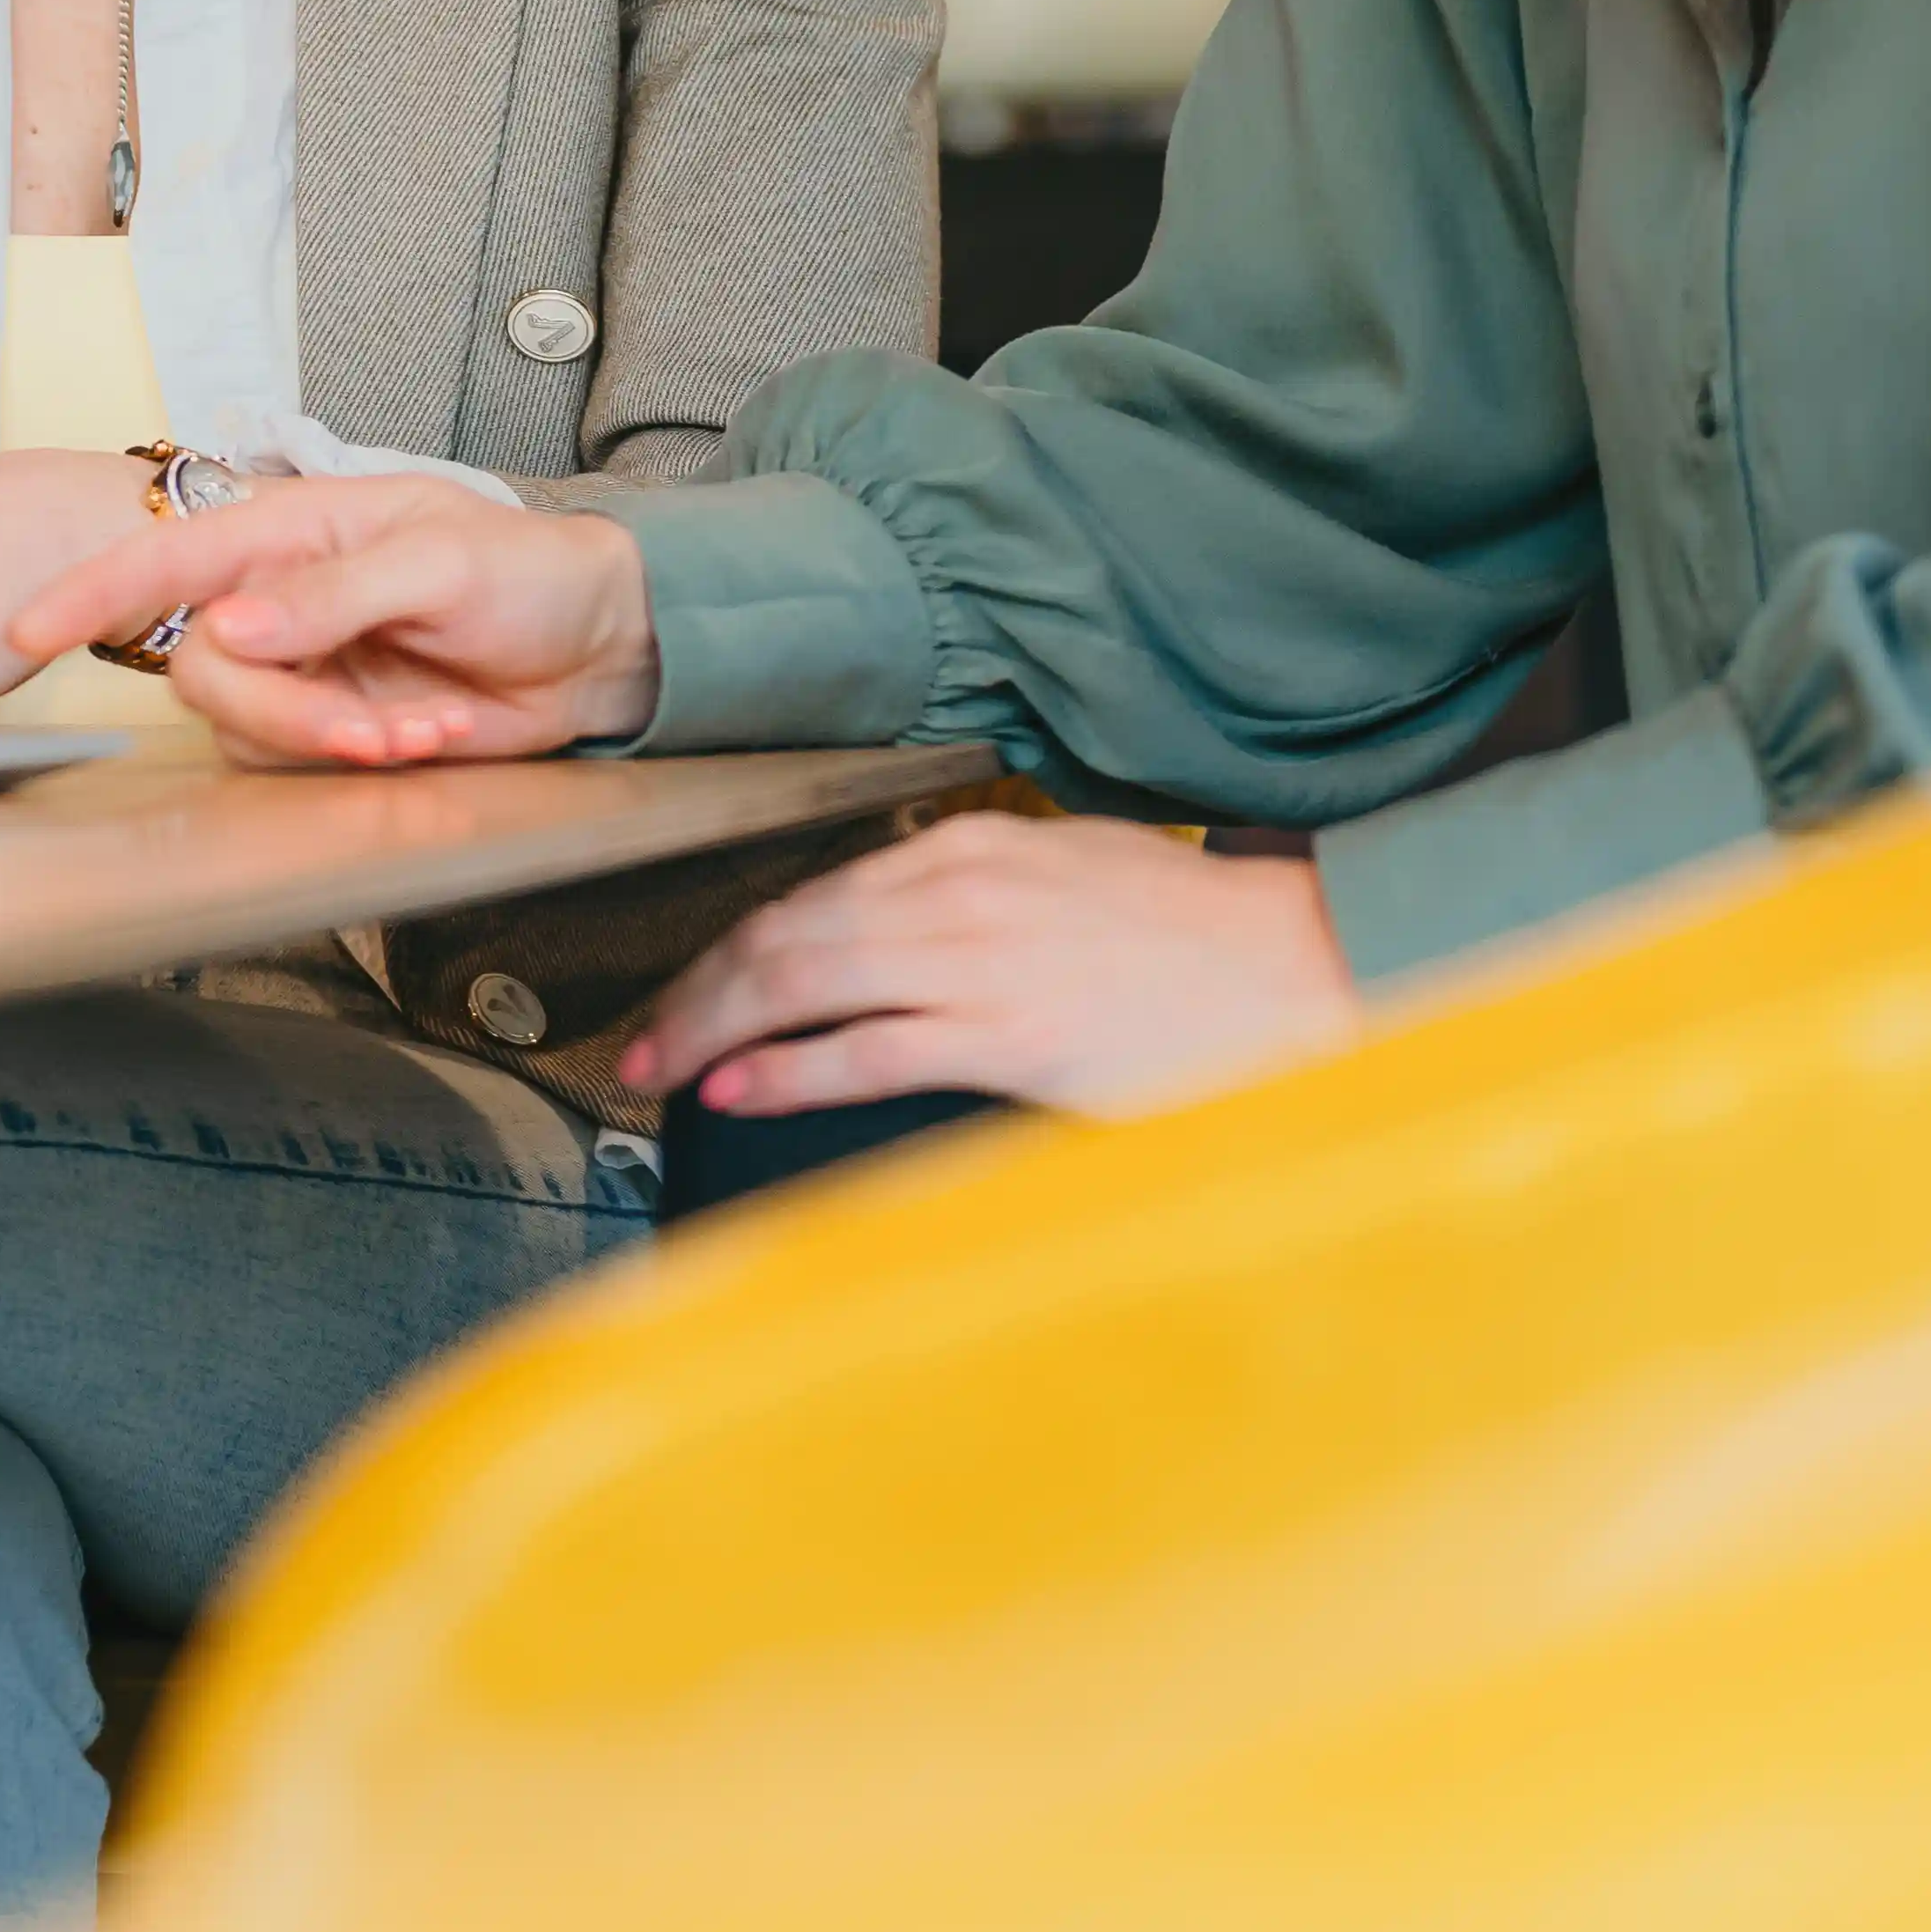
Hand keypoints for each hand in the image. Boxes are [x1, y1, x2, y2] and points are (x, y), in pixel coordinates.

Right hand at [8, 482, 659, 768]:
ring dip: (330, 742)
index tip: (27, 628)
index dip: (91, 590)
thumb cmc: (527, 570)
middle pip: (204, 668)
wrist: (599, 643)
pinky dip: (359, 762)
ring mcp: (304, 667)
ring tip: (421, 727)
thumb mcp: (438, 559)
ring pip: (245, 728)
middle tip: (370, 730)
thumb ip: (330, 593)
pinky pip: (295, 764)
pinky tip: (426, 736)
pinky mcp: (333, 728)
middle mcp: (280, 598)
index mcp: (292, 529)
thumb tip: (231, 625)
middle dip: (282, 712)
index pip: (168, 556)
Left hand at [622, 814, 1359, 1121]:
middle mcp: (959, 889)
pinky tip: (738, 1084)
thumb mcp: (1062, 878)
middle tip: (639, 1036)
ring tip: (660, 1066)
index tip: (684, 987)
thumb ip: (971, 897)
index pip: (810, 892)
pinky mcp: (1011, 1033)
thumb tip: (887, 936)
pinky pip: (868, 1046)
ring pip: (804, 982)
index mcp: (971, 847)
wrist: (1291, 964)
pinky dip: (789, 1066)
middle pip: (782, 932)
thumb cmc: (1186, 935)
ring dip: (714, 1026)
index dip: (729, 945)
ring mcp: (980, 960)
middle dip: (694, 989)